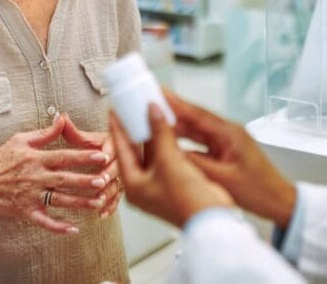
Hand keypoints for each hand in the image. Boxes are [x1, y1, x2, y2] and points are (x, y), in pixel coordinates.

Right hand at [0, 114, 113, 233]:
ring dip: (79, 202)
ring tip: (98, 203)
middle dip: (85, 180)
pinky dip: (58, 226)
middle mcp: (35, 178)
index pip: (63, 156)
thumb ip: (44, 133)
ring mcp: (30, 196)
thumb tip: (62, 118)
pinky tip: (74, 229)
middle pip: (65, 179)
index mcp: (35, 159)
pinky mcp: (25, 212)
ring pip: (59, 200)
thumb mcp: (19, 140)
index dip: (83, 156)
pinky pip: (44, 221)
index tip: (101, 155)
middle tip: (104, 180)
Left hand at [60, 115, 121, 218]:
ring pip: (116, 186)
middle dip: (108, 174)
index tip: (103, 157)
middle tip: (101, 181)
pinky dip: (109, 207)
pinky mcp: (120, 189)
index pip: (113, 147)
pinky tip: (102, 214)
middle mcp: (120, 161)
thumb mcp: (86, 138)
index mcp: (112, 145)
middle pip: (116, 168)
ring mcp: (121, 177)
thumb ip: (73, 131)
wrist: (121, 152)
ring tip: (99, 201)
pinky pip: (116, 199)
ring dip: (108, 193)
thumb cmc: (99, 144)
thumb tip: (60, 118)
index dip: (108, 152)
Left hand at [110, 104, 233, 227]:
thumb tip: (152, 111)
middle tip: (134, 107)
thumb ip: (160, 134)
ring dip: (154, 133)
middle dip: (137, 129)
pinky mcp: (176, 180)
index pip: (121, 150)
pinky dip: (168, 141)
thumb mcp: (169, 161)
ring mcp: (160, 183)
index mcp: (134, 185)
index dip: (118, 128)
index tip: (115, 110)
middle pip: (136, 150)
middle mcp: (144, 185)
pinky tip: (169, 127)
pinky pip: (168, 156)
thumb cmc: (185, 200)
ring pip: (154, 152)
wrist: (211, 218)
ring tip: (152, 111)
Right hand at [165, 91, 296, 227]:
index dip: (175, 102)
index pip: (197, 114)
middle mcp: (228, 132)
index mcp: (230, 133)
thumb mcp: (222, 178)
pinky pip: (202, 142)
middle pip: (195, 119)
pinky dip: (187, 141)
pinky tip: (173, 142)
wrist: (278, 201)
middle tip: (150, 104)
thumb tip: (172, 152)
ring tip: (155, 121)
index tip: (158, 92)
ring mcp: (227, 141)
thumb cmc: (259, 191)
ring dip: (178, 127)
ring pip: (197, 130)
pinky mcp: (226, 151)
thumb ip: (195, 163)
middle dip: (172, 112)